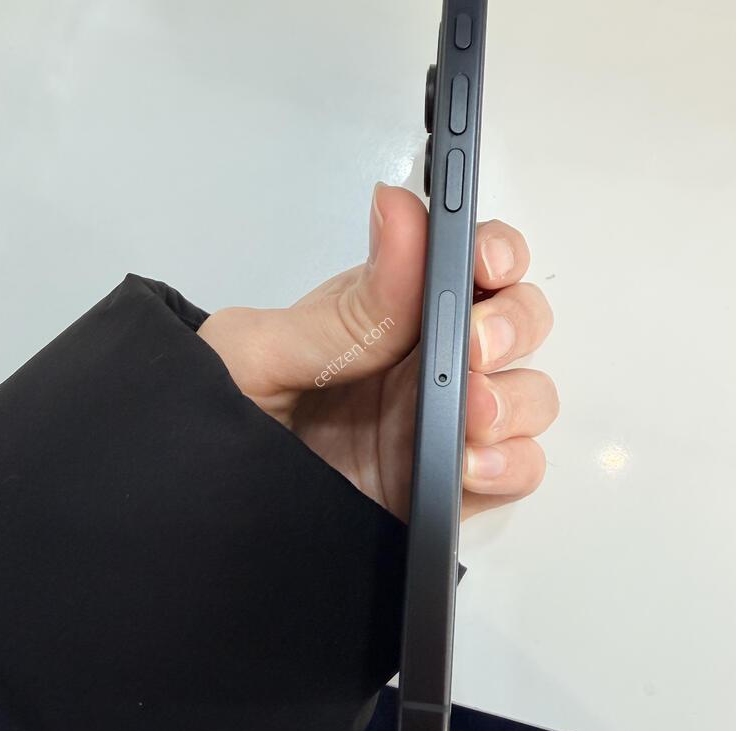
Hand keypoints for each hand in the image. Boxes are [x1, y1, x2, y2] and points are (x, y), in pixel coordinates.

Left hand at [198, 184, 556, 521]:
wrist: (207, 514)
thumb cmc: (218, 417)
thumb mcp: (262, 352)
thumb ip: (346, 306)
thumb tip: (400, 211)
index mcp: (382, 315)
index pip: (464, 262)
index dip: (493, 251)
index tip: (485, 262)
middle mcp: (423, 364)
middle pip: (515, 320)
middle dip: (511, 324)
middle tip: (473, 346)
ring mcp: (439, 426)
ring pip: (527, 394)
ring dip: (516, 398)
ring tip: (471, 416)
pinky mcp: (447, 486)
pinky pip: (515, 469)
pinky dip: (512, 464)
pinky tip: (469, 464)